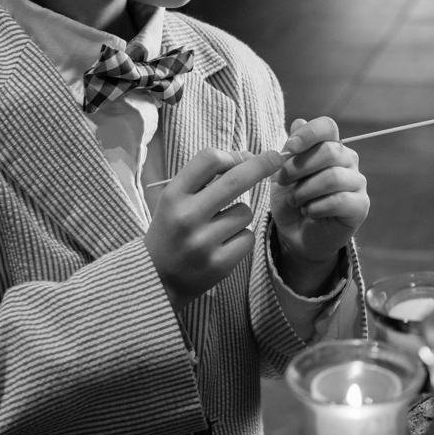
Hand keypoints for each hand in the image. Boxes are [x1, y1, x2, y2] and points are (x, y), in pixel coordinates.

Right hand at [145, 147, 284, 307]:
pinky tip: (223, 245)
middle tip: (276, 157)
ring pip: (246, 212)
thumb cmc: (172, 230)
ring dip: (241, 215)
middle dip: (261, 165)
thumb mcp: (175, 199)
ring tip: (219, 228)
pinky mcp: (219, 264)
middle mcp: (187, 217)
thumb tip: (248, 158)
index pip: (209, 160)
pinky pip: (248, 237)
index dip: (231, 156)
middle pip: (235, 181)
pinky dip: (241, 238)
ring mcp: (203, 243)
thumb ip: (205, 179)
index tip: (246, 157)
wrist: (157, 278)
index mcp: (173, 196)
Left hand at [271, 117, 369, 294]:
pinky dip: (317, 207)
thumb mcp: (281, 174)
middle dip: (300, 167)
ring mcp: (357, 183)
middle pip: (330, 151)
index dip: (308, 133)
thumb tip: (298, 122)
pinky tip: (308, 211)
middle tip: (282, 181)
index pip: (327, 126)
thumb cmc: (292, 201)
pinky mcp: (360, 206)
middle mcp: (348, 160)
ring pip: (333, 177)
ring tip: (294, 201)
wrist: (296, 236)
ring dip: (305, 190)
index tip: (289, 147)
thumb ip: (289, 150)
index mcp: (329, 146)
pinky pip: (340, 200)